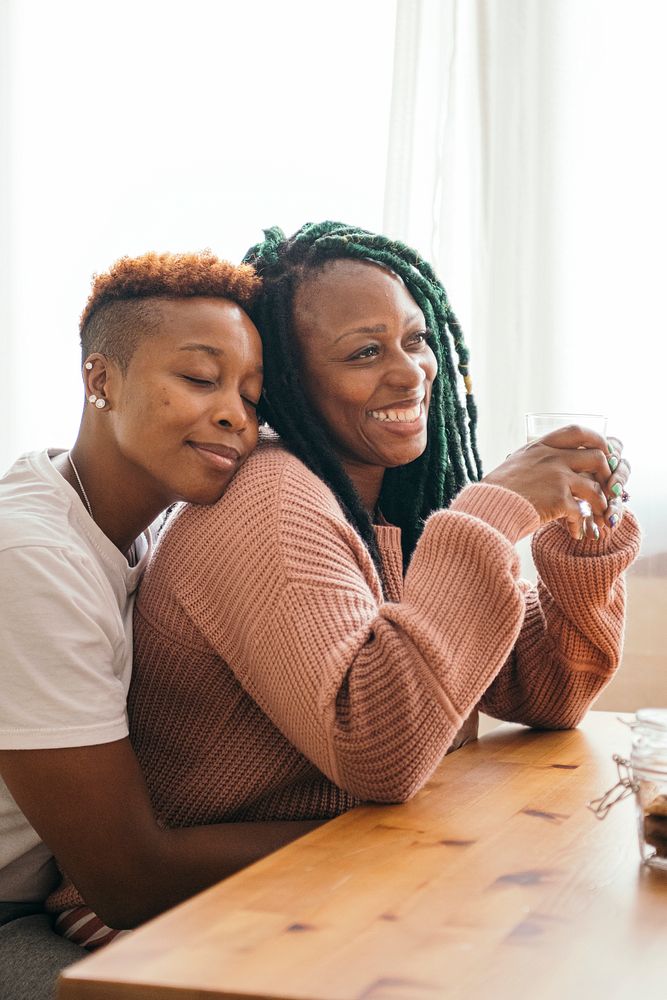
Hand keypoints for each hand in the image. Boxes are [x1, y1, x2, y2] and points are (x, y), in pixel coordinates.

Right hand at [483, 425, 628, 539]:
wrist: (488, 507)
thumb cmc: (496, 490)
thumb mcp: (516, 463)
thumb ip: (535, 459)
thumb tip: (545, 460)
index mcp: (541, 446)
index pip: (577, 431)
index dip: (596, 439)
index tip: (602, 450)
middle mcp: (552, 458)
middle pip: (596, 457)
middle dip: (606, 473)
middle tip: (605, 486)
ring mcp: (558, 478)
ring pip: (595, 488)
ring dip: (600, 504)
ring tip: (597, 516)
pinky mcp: (559, 500)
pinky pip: (580, 512)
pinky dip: (581, 525)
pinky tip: (576, 533)